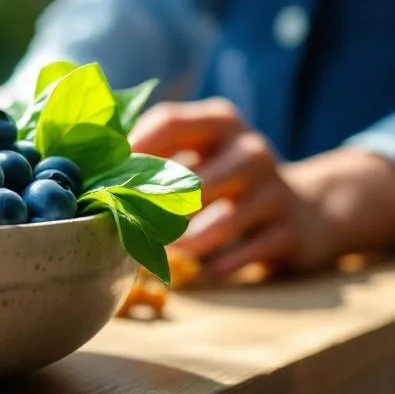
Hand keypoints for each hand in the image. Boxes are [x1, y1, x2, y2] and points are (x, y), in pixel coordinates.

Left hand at [130, 99, 394, 278]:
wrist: (308, 211)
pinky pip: (247, 253)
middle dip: (155, 210)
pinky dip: (220, 266)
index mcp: (221, 121)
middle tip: (124, 229)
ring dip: (185, 243)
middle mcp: (252, 150)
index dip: (132, 151)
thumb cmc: (227, 181)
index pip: (170, 122)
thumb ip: (153, 154)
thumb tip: (86, 169)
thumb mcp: (201, 153)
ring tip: (160, 252)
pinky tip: (204, 272)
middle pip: (193, 178)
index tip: (104, 178)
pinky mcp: (290, 231)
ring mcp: (275, 190)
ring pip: (221, 222)